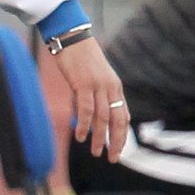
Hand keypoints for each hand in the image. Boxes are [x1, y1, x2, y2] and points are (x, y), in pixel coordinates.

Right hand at [53, 36, 129, 162]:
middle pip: (117, 120)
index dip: (122, 134)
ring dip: (99, 137)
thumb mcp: (93, 75)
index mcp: (114, 86)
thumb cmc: (79, 55)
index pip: (123, 114)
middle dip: (116, 141)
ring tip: (95, 152)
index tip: (118, 148)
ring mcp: (98, 85)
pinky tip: (80, 136)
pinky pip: (86, 109)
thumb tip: (91, 111)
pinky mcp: (83, 83)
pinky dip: (84, 124)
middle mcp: (110, 87)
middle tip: (112, 158)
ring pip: (102, 117)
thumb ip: (96, 91)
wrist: (71, 36)